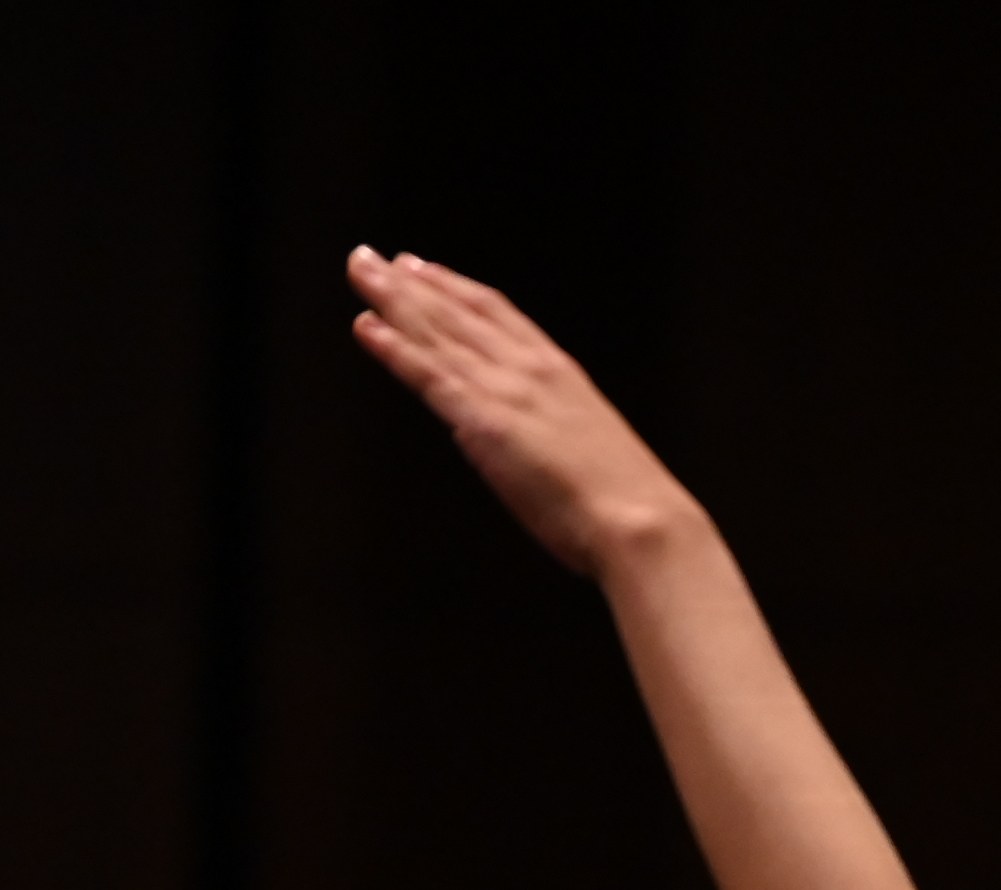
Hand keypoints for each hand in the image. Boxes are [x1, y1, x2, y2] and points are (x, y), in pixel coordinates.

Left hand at [346, 246, 690, 573]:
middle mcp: (529, 369)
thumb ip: (555, 431)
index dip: (456, 288)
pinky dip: (396, 349)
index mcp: (561, 373)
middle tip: (370, 258)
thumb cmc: (626, 503)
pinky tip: (367, 327)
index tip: (424, 269)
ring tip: (360, 271)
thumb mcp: (593, 449)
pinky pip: (430, 375)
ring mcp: (505, 391)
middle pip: (458, 312)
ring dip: (393, 299)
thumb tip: (531, 439)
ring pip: (438, 333)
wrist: (639, 521)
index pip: (499, 314)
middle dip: (410, 282)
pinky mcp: (483, 420)